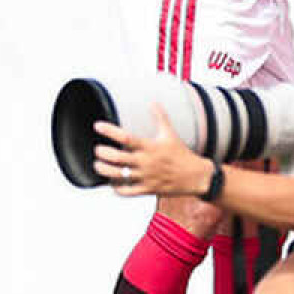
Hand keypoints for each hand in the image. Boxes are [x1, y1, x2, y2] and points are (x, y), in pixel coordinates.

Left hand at [94, 106, 218, 199]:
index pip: (126, 137)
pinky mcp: (147, 190)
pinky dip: (116, 188)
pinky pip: (126, 191)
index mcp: (150, 147)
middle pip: (117, 157)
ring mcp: (145, 177)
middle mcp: (146, 162)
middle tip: (98, 149)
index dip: (109, 131)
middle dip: (102, 153)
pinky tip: (111, 182)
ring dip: (104, 170)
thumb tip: (154, 102)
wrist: (195, 176)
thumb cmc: (181, 154)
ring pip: (118, 175)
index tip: (98, 126)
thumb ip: (160, 117)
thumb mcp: (170, 134)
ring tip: (98, 165)